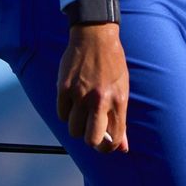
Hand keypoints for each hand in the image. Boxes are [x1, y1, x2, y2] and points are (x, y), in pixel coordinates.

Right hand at [56, 21, 129, 153]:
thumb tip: (123, 149)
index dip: (108, 147)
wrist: (96, 36)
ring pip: (73, 129)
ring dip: (77, 125)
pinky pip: (62, 114)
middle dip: (91, 140)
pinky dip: (66, 112)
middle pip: (91, 140)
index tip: (105, 144)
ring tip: (81, 111)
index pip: (114, 139)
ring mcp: (80, 94)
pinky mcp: (64, 88)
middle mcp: (99, 99)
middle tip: (91, 130)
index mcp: (118, 100)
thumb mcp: (122, 90)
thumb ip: (120, 120)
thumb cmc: (112, 64)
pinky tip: (72, 100)